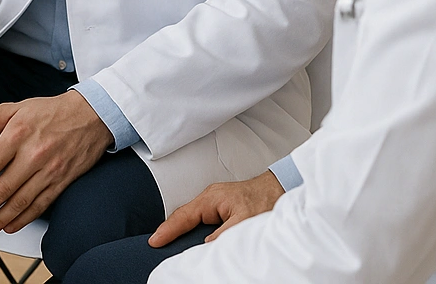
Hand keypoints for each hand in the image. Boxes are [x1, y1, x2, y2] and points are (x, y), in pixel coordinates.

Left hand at [0, 90, 112, 239]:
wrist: (91, 115)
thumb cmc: (50, 112)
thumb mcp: (14, 109)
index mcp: (17, 134)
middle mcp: (33, 154)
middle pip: (3, 188)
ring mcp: (49, 170)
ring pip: (21, 201)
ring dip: (0, 220)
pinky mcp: (61, 181)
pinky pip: (40, 205)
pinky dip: (24, 219)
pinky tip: (10, 226)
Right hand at [148, 171, 284, 246]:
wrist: (281, 189)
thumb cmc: (265, 200)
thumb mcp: (244, 220)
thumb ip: (223, 233)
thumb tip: (206, 245)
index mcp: (211, 198)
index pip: (183, 216)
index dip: (167, 230)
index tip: (154, 241)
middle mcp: (210, 199)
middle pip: (184, 218)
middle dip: (170, 230)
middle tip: (156, 246)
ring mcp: (215, 203)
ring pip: (193, 220)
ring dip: (182, 231)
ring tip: (168, 245)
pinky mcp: (222, 210)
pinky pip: (202, 221)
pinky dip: (194, 231)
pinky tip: (192, 241)